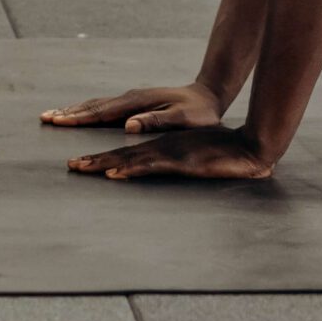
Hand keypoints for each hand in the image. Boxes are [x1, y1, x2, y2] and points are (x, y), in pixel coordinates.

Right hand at [40, 81, 223, 133]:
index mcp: (137, 103)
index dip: (78, 118)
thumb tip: (127, 125)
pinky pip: (103, 107)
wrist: (208, 95)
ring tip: (54, 115)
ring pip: (95, 104)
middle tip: (44, 117)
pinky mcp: (133, 103)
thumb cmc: (198, 112)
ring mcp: (130, 99)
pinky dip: (87, 110)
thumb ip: (155, 121)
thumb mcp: (181, 118)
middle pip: (92, 106)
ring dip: (74, 110)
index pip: (101, 112)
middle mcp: (130, 98)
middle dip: (68, 112)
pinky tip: (81, 114)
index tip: (58, 121)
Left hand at [67, 126, 275, 181]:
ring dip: (102, 163)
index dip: (103, 157)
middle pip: (121, 153)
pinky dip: (129, 169)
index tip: (81, 162)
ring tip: (79, 167)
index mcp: (164, 147)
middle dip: (93, 159)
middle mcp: (162, 147)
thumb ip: (181, 164)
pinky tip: (114, 173)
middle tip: (69, 165)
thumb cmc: (227, 153)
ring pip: (129, 158)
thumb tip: (169, 171)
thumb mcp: (198, 159)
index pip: (128, 152)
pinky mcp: (180, 162)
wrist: (252, 147)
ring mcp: (170, 153)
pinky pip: (150, 166)